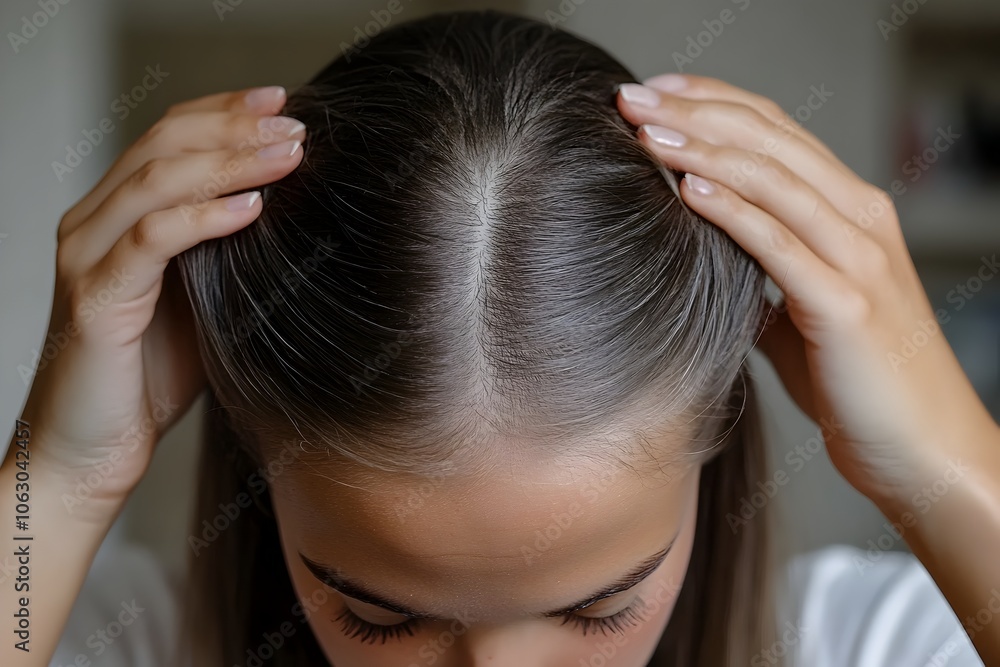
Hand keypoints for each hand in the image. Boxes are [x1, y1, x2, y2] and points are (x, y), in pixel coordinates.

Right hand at [20, 86, 304, 517]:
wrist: (92, 453)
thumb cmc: (148, 381)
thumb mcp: (199, 301)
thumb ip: (224, 253)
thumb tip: (289, 215)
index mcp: (116, 218)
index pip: (167, 137)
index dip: (222, 112)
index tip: (283, 104)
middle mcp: (93, 225)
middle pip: (162, 145)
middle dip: (234, 127)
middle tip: (296, 122)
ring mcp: (88, 258)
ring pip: (156, 181)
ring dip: (229, 162)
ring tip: (288, 154)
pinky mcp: (95, 299)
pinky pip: (152, 240)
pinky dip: (204, 216)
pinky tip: (252, 207)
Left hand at [615, 74, 998, 504]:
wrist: (921, 450)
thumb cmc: (858, 383)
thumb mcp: (803, 313)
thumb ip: (765, 275)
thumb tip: (711, 257)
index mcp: (850, 212)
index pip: (777, 133)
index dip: (714, 103)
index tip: (653, 93)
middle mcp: (860, 218)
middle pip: (770, 140)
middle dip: (696, 111)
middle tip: (631, 96)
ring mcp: (859, 257)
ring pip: (774, 179)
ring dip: (703, 148)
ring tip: (644, 130)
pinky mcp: (847, 303)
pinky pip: (779, 243)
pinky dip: (732, 210)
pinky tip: (687, 188)